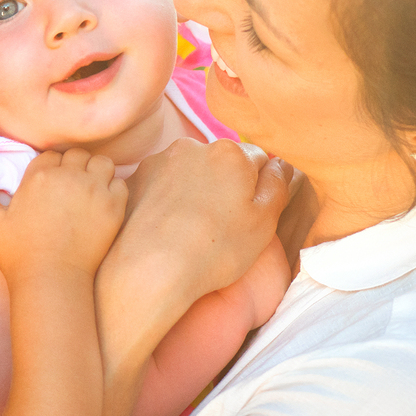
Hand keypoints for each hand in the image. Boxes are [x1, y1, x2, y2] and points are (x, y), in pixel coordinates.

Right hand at [0, 148, 127, 281]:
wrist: (52, 281)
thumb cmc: (17, 254)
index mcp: (40, 176)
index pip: (50, 155)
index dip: (49, 169)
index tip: (48, 187)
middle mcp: (70, 177)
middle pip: (76, 155)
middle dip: (72, 168)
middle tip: (67, 191)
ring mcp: (95, 190)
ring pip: (101, 163)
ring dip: (94, 173)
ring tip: (87, 193)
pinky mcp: (114, 207)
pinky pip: (119, 183)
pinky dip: (112, 190)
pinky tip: (101, 205)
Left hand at [113, 138, 292, 315]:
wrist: (150, 269)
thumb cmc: (215, 248)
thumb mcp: (264, 221)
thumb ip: (278, 185)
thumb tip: (280, 164)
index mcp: (230, 152)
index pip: (258, 160)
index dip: (258, 188)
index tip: (248, 214)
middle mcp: (193, 146)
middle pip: (221, 163)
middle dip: (225, 185)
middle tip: (221, 225)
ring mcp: (159, 161)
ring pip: (190, 172)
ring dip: (195, 190)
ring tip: (192, 229)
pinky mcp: (135, 179)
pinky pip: (162, 184)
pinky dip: (167, 199)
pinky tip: (168, 227)